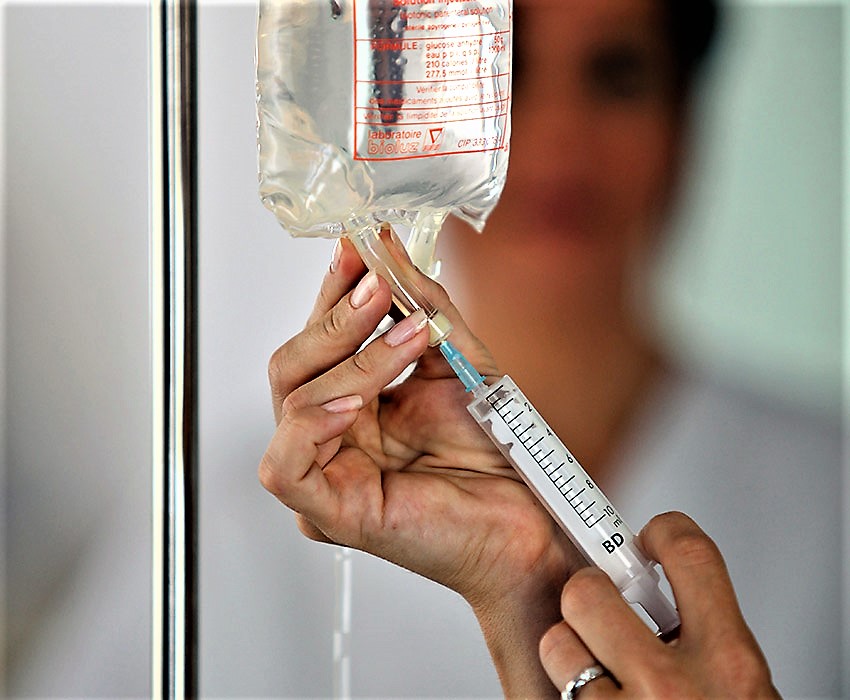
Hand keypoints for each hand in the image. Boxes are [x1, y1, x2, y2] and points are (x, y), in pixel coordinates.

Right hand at [259, 230, 584, 694]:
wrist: (529, 518)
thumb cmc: (494, 455)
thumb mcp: (458, 362)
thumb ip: (423, 307)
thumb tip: (389, 249)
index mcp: (355, 402)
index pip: (321, 339)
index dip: (334, 292)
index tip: (360, 249)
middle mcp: (332, 435)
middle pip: (292, 364)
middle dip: (337, 319)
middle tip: (378, 287)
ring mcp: (327, 472)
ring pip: (295, 400)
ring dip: (351, 362)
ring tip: (407, 340)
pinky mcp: (328, 512)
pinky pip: (285, 464)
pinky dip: (314, 424)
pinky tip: (353, 405)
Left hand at [539, 511, 778, 697]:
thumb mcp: (744, 693)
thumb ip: (713, 646)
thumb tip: (682, 601)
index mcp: (730, 665)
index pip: (689, 554)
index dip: (664, 531)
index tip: (651, 534)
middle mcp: (672, 687)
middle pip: (590, 589)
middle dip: (590, 595)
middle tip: (603, 617)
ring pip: (556, 640)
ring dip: (570, 652)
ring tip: (596, 675)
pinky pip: (546, 688)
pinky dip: (558, 691)